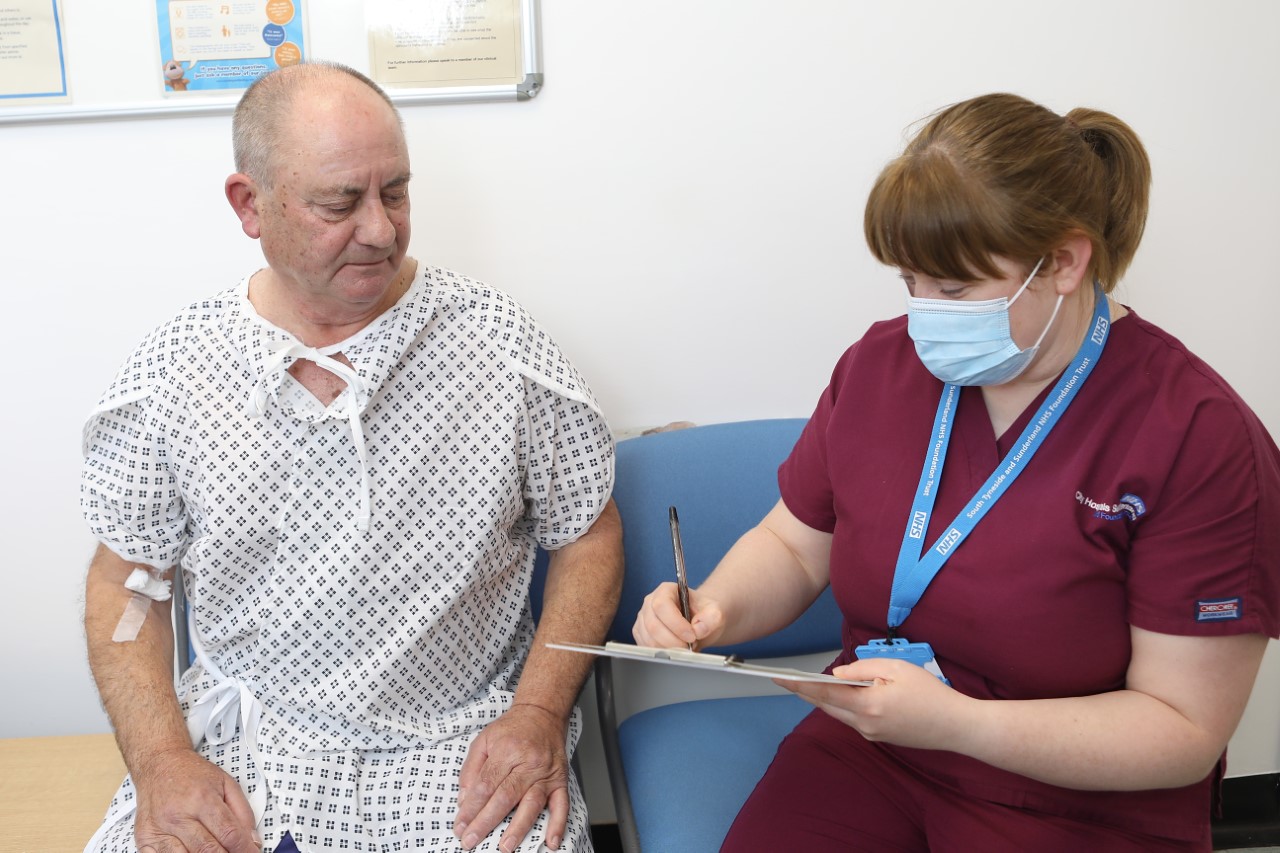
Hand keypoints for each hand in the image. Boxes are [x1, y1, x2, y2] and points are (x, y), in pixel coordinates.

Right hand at [132, 746, 259, 852]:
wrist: (160, 765)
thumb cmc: (192, 774)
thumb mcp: (226, 783)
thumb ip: (243, 812)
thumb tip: (252, 839)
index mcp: (203, 799)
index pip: (229, 833)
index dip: (244, 849)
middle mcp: (179, 815)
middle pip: (208, 850)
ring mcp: (159, 829)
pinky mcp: (145, 838)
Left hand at [454, 703, 570, 851]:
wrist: (542, 713)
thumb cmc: (512, 728)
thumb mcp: (484, 739)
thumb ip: (471, 769)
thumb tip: (464, 800)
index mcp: (506, 750)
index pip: (485, 785)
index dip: (471, 808)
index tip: (460, 827)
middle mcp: (527, 762)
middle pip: (505, 796)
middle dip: (486, 822)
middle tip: (471, 841)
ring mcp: (546, 773)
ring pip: (532, 803)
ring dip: (518, 828)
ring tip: (505, 846)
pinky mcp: (560, 780)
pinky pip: (562, 804)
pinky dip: (558, 824)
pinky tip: (550, 842)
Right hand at [632, 582, 724, 649]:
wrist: (699, 622)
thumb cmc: (703, 613)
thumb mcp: (714, 611)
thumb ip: (711, 618)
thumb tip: (698, 629)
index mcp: (666, 590)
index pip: (662, 605)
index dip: (676, 624)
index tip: (691, 636)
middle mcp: (650, 603)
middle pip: (653, 625)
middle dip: (673, 641)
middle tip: (689, 647)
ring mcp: (643, 619)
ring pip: (649, 640)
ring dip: (669, 649)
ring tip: (684, 648)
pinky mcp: (641, 634)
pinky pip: (646, 648)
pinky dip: (662, 654)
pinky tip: (675, 651)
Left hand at [777, 658, 973, 750]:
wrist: (954, 725)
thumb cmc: (929, 693)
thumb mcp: (896, 668)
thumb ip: (863, 668)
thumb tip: (837, 675)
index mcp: (867, 705)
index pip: (824, 693)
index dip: (799, 685)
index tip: (779, 678)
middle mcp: (864, 724)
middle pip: (826, 706)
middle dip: (806, 692)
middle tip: (788, 679)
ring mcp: (871, 734)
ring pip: (838, 714)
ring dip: (824, 700)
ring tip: (809, 685)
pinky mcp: (879, 738)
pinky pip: (853, 719)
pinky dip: (843, 706)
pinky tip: (842, 696)